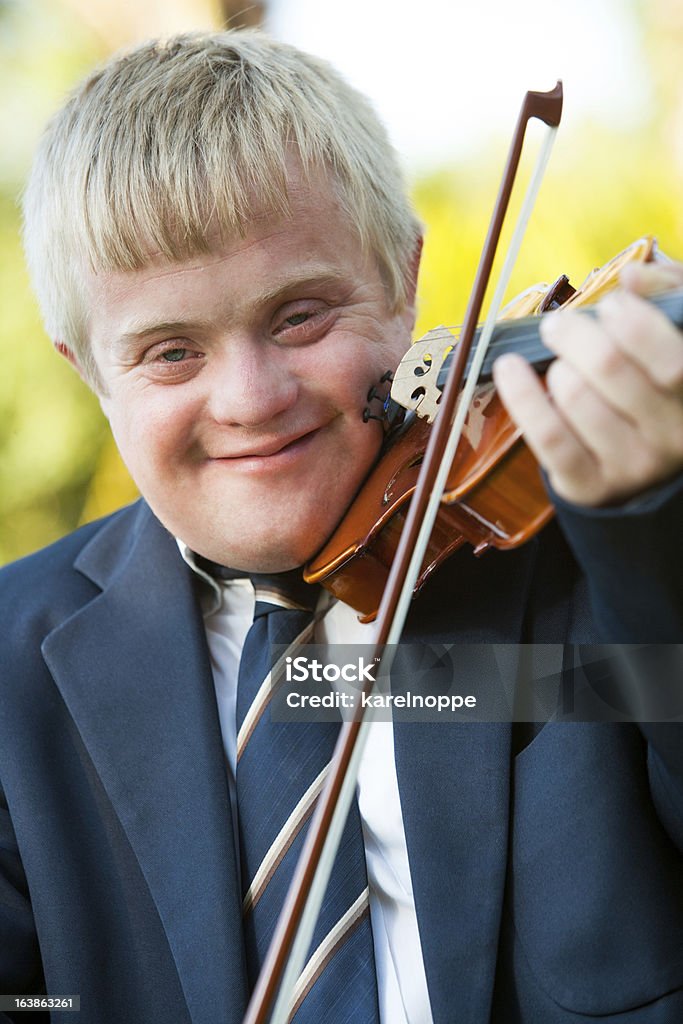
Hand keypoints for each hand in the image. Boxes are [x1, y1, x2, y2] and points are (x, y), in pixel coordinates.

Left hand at [492, 260, 682, 505]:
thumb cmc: (656, 382)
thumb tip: (632, 275)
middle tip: (559, 324)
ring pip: (574, 396)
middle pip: (610, 366)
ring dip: (556, 367)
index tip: (610, 304)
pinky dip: (521, 394)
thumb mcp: (676, 335)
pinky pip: (547, 435)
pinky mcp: (592, 486)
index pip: (672, 359)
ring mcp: (635, 467)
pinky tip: (509, 368)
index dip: (634, 322)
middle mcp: (677, 437)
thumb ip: (668, 295)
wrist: (643, 459)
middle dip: (575, 333)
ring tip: (560, 365)